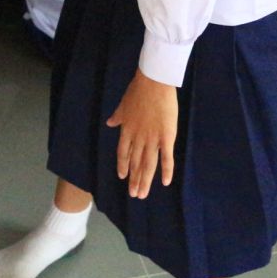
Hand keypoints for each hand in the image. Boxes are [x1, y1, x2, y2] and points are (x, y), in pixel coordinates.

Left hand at [106, 69, 177, 198]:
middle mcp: (138, 138)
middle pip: (135, 163)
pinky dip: (166, 171)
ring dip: (145, 180)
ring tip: (142, 194)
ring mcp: (152, 139)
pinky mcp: (166, 137)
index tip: (123, 177)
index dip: (123, 166)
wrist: (153, 82)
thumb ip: (118, 116)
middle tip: (135, 195)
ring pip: (148, 165)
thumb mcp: (123, 104)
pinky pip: (166, 158)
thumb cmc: (138, 90)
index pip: (123, 153)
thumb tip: (109, 123)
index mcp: (127, 130)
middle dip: (134, 179)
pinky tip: (165, 183)